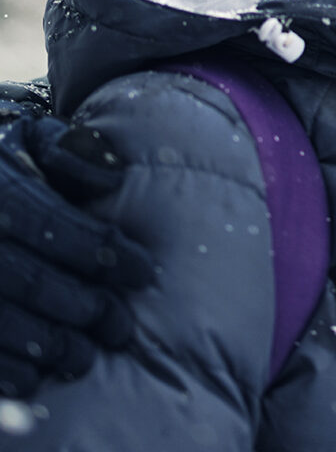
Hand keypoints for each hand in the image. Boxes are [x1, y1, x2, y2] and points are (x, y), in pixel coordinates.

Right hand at [0, 114, 154, 397]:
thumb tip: (113, 178)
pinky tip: (33, 377)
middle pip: (29, 280)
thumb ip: (71, 150)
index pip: (53, 225)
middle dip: (82, 307)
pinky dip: (1, 370)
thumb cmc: (5, 161)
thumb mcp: (31, 137)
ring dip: (46, 345)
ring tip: (84, 356)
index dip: (102, 251)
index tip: (143, 271)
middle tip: (120, 326)